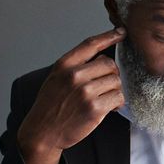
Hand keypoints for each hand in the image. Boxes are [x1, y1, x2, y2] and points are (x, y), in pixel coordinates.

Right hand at [17, 27, 127, 163]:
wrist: (42, 132)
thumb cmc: (50, 105)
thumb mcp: (56, 77)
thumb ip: (75, 65)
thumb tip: (102, 57)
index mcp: (65, 65)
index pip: (91, 44)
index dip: (109, 36)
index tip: (121, 32)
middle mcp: (75, 76)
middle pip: (110, 64)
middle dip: (112, 74)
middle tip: (105, 85)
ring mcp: (86, 92)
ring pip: (116, 81)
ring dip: (115, 89)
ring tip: (105, 98)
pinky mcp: (95, 109)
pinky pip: (118, 97)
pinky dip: (117, 102)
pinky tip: (110, 107)